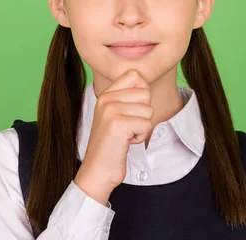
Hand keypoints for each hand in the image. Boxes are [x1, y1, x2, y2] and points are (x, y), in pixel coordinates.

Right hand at [74, 69, 153, 205]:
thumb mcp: (115, 115)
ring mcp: (111, 110)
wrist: (97, 171)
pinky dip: (140, 137)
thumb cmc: (111, 145)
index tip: (133, 110)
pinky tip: (126, 142)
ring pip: (148, 110)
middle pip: (146, 94)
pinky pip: (146, 124)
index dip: (142, 92)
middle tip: (127, 127)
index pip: (135, 75)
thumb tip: (146, 85)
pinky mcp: (118, 124)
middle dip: (143, 114)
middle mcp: (106, 99)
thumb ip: (127, 98)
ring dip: (142, 127)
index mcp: (105, 94)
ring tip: (126, 135)